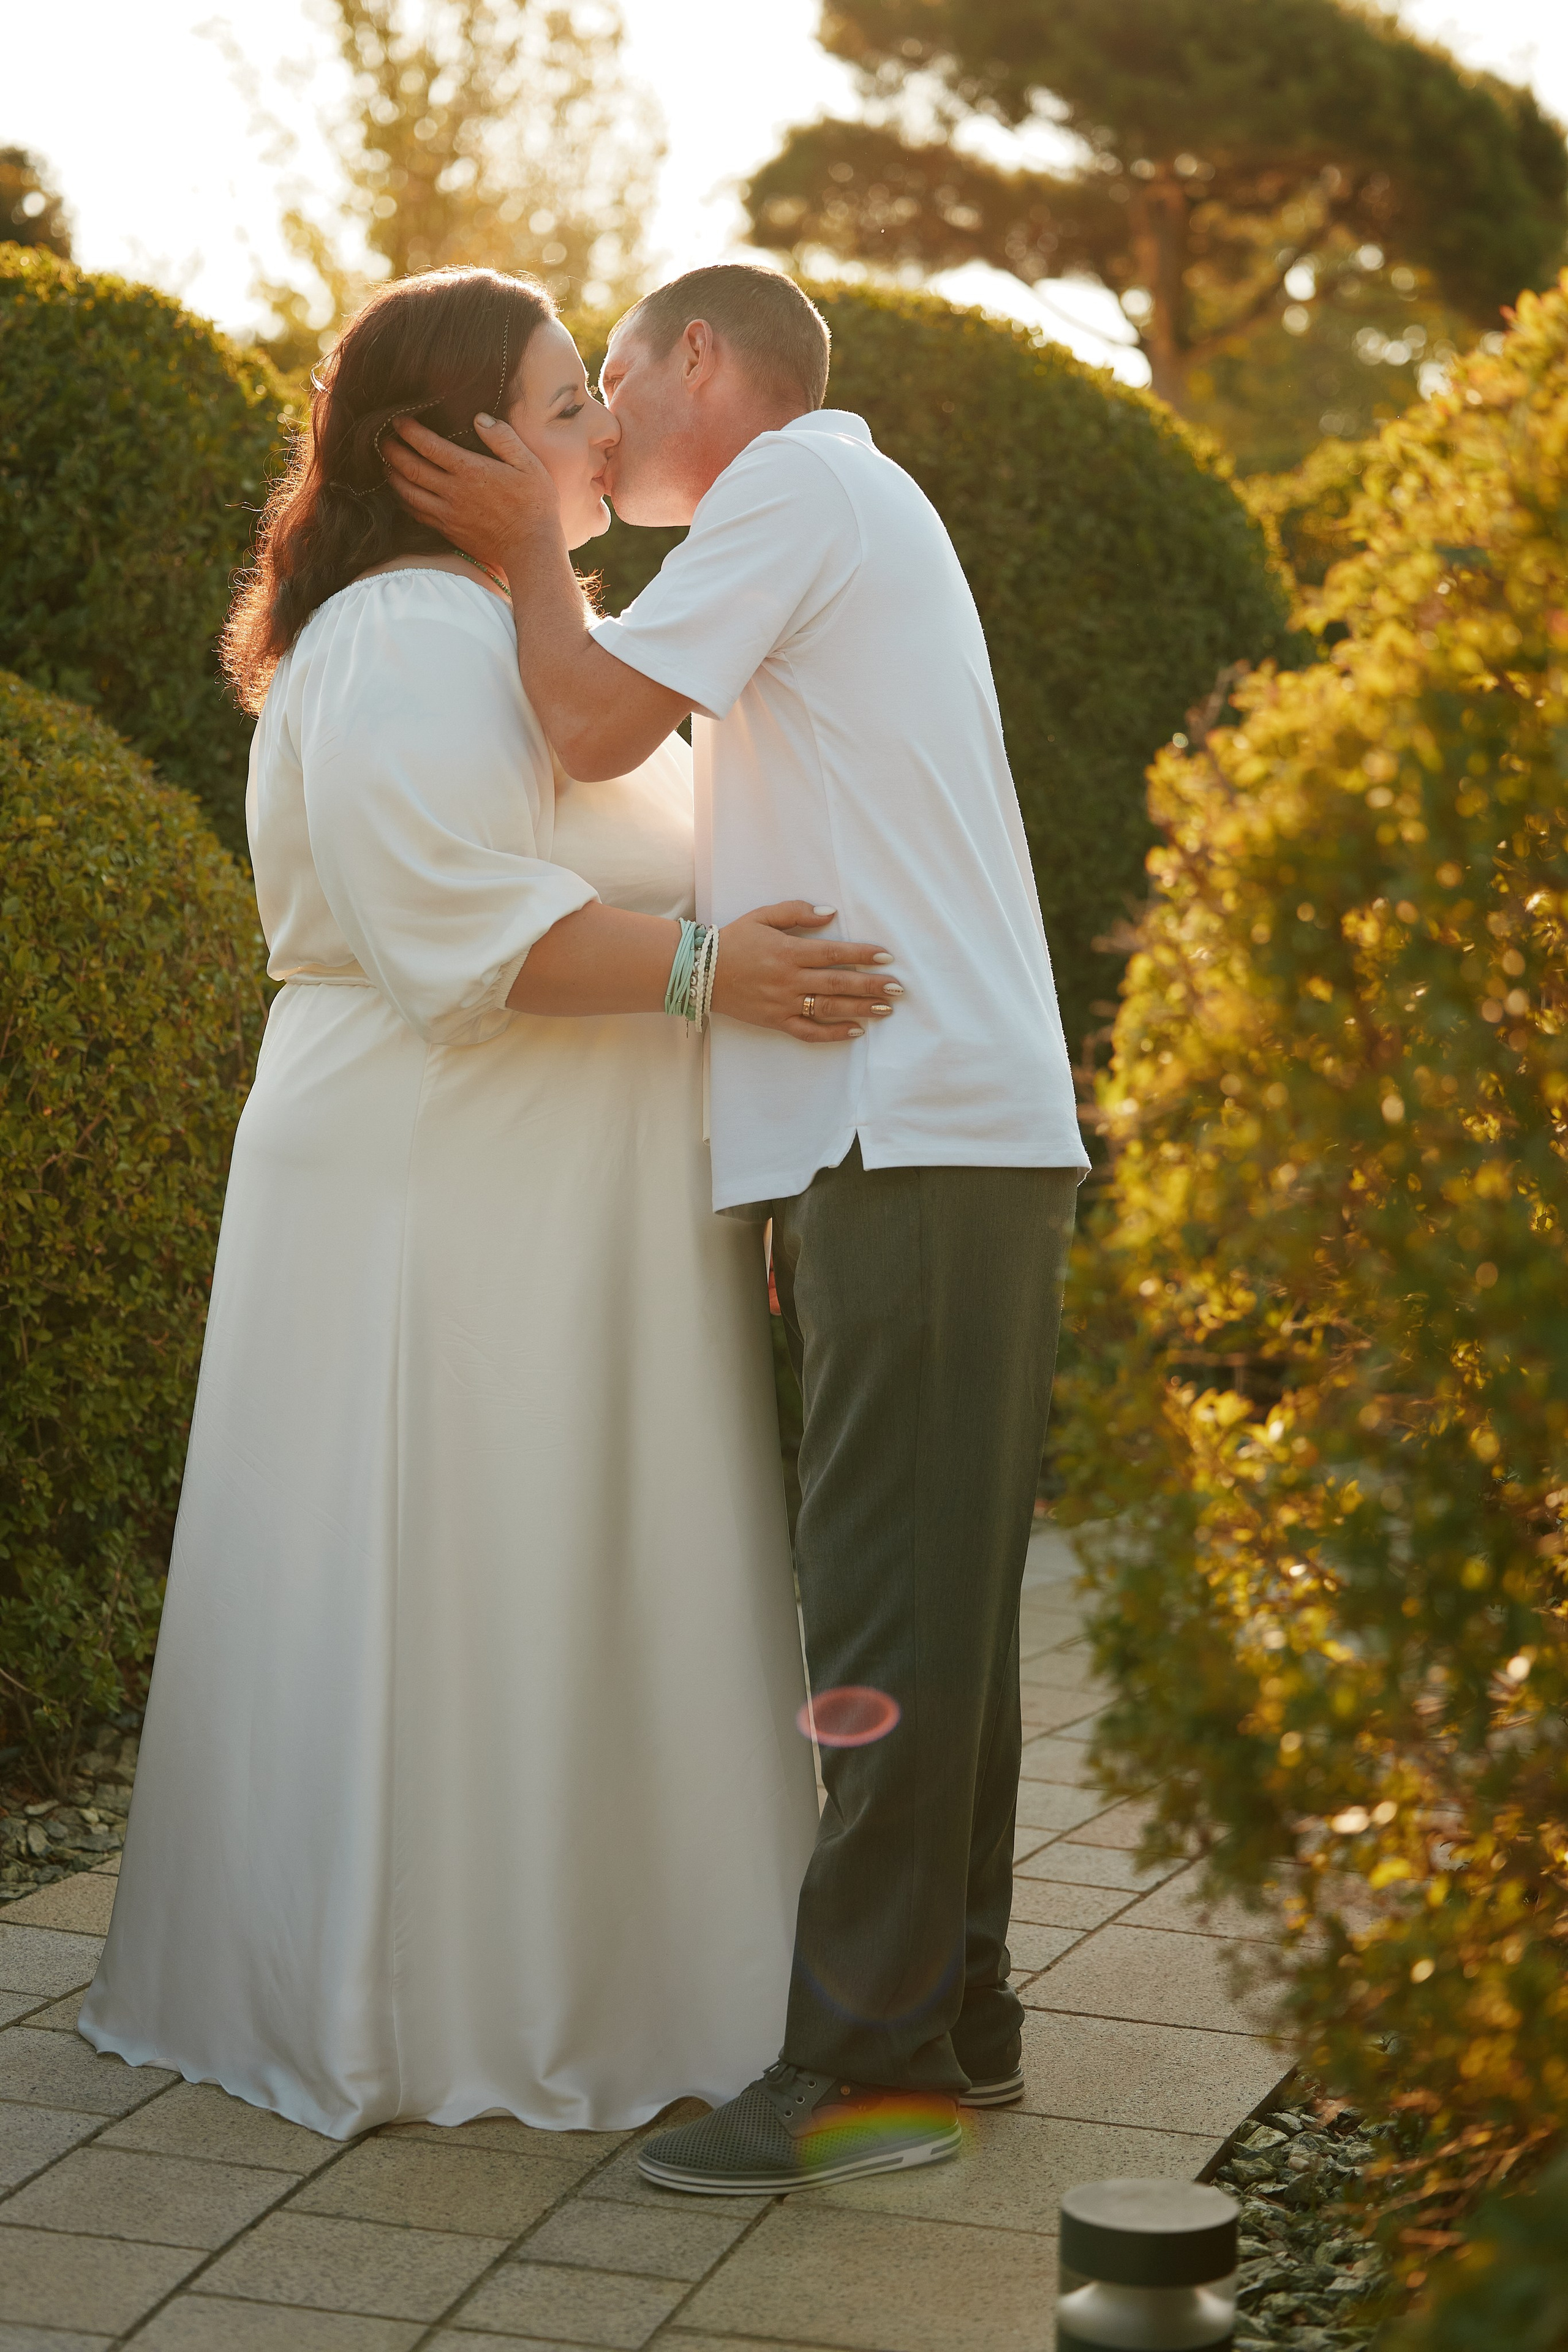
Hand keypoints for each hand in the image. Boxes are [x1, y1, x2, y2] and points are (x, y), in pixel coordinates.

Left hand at [383, 414, 559, 565]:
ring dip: (392, 476)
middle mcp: (452, 492)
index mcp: (470, 471)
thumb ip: (503, 438)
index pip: (428, 445)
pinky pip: (416, 514)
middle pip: (409, 468)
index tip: (397, 420)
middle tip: (381, 439)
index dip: (408, 430)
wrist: (531, 550)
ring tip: (385, 464)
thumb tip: (479, 418)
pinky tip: (401, 493)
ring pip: (407, 493)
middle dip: (391, 451)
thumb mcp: (528, 465)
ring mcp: (447, 514)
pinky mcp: (448, 531)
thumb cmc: (535, 506)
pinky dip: (403, 500)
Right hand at [713, 905, 896, 1042]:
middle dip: (871, 985)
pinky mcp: (776, 1021)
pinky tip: (855, 1031)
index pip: (834, 953)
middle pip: (838, 983)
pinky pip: (808, 1031)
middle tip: (897, 988)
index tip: (886, 957)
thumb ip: (797, 912)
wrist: (701, 972)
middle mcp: (789, 979)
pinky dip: (832, 1033)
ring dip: (860, 1009)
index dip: (862, 955)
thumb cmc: (734, 941)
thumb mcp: (762, 916)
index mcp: (788, 951)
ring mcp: (783, 1003)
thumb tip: (830, 914)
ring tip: (887, 1009)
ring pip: (829, 1008)